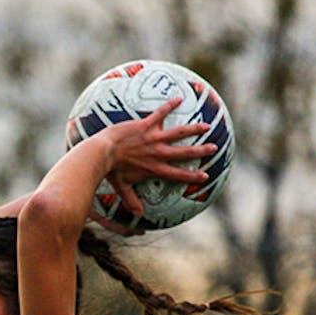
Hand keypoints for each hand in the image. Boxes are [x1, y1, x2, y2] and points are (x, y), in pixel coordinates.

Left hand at [100, 97, 214, 218]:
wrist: (102, 152)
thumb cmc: (111, 171)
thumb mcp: (122, 187)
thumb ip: (131, 200)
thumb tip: (137, 215)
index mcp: (154, 168)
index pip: (178, 174)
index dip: (192, 176)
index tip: (204, 176)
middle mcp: (158, 154)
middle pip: (184, 152)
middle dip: (200, 151)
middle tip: (213, 148)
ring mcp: (153, 138)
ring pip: (179, 132)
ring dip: (194, 129)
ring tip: (206, 126)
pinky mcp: (146, 125)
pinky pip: (161, 113)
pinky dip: (170, 105)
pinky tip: (179, 98)